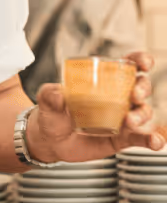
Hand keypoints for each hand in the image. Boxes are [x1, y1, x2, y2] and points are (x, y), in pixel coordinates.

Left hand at [28, 52, 164, 163]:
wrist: (50, 140)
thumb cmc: (52, 113)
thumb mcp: (47, 99)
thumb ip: (49, 94)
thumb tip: (58, 93)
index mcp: (102, 82)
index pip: (126, 66)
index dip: (139, 61)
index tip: (143, 63)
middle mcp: (117, 98)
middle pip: (140, 87)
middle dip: (142, 88)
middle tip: (133, 95)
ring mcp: (122, 118)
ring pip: (143, 111)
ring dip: (142, 114)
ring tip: (129, 121)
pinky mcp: (123, 138)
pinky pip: (142, 138)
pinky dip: (152, 139)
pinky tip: (155, 141)